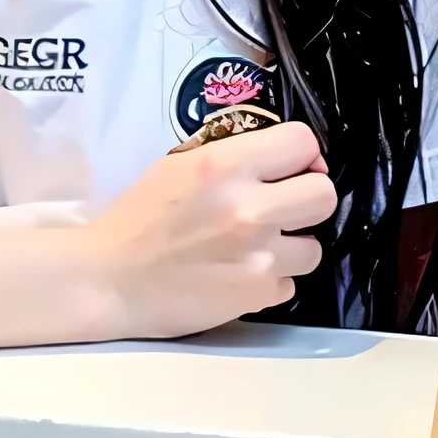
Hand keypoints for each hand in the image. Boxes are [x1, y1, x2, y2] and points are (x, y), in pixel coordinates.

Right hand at [81, 120, 335, 339]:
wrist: (112, 278)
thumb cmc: (140, 215)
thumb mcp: (180, 163)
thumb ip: (232, 155)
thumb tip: (279, 157)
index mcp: (226, 164)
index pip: (303, 141)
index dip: (300, 154)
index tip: (288, 166)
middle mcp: (250, 207)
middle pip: (325, 194)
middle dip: (306, 197)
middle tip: (282, 205)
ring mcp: (259, 256)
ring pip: (314, 246)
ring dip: (292, 245)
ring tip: (257, 245)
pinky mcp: (258, 295)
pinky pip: (290, 282)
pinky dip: (271, 279)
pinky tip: (239, 273)